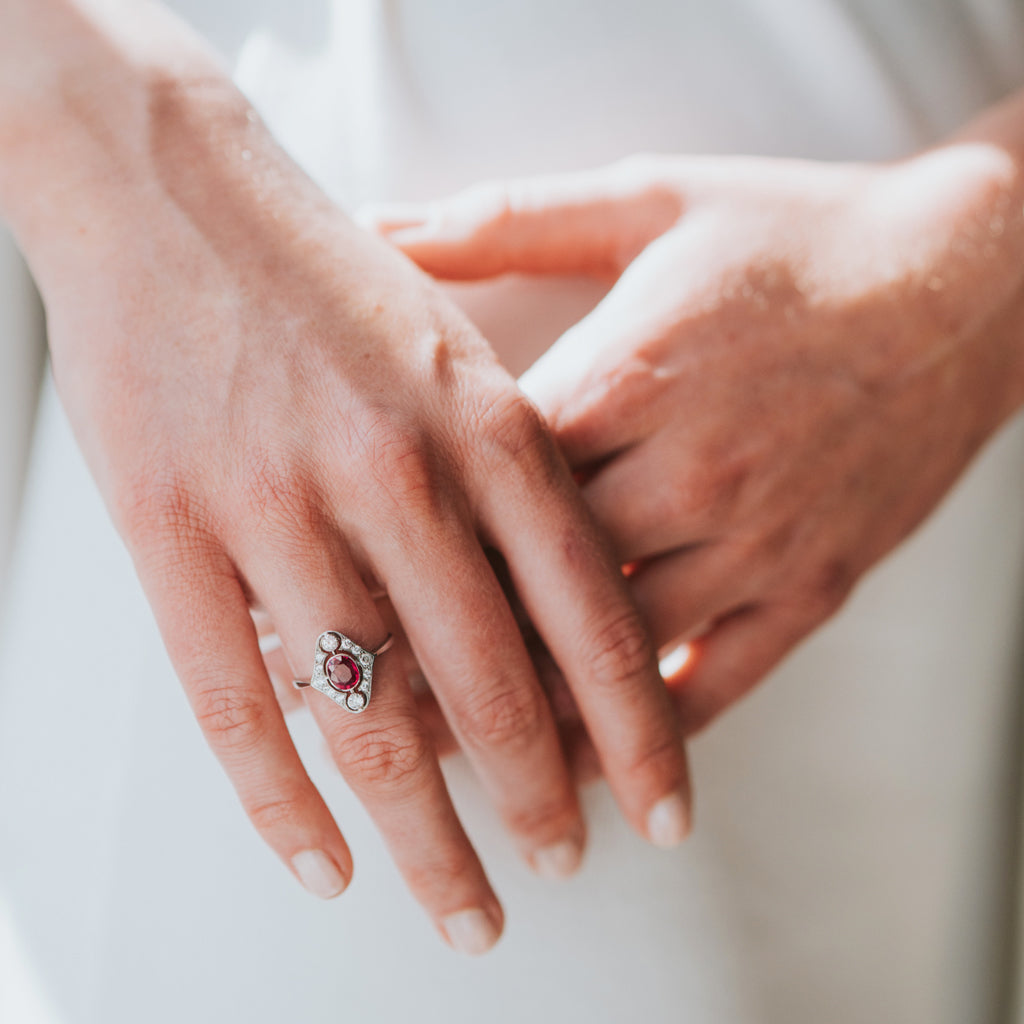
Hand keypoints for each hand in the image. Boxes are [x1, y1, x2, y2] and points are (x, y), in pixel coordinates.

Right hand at [1, 10, 690, 953]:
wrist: (175, 193)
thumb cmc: (334, 278)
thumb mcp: (460, 351)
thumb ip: (510, 478)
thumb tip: (551, 618)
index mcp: (487, 428)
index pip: (591, 616)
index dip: (639, 730)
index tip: (666, 814)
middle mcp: (397, 477)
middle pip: (490, 689)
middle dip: (538, 804)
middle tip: (561, 874)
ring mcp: (278, 507)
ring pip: (369, 718)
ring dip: (426, 837)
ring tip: (466, 908)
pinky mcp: (169, 532)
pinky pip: (231, 703)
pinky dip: (280, 804)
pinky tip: (324, 864)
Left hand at [373, 133, 1023, 735]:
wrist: (964, 282)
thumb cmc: (792, 236)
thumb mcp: (648, 200)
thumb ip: (508, 222)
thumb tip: (377, 225)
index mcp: (632, 373)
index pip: (484, 485)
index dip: (396, 541)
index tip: (323, 586)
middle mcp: (690, 469)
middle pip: (532, 586)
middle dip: (433, 646)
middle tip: (341, 697)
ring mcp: (758, 538)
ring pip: (614, 656)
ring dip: (519, 716)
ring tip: (433, 763)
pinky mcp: (813, 584)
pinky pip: (717, 683)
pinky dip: (646, 738)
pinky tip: (585, 774)